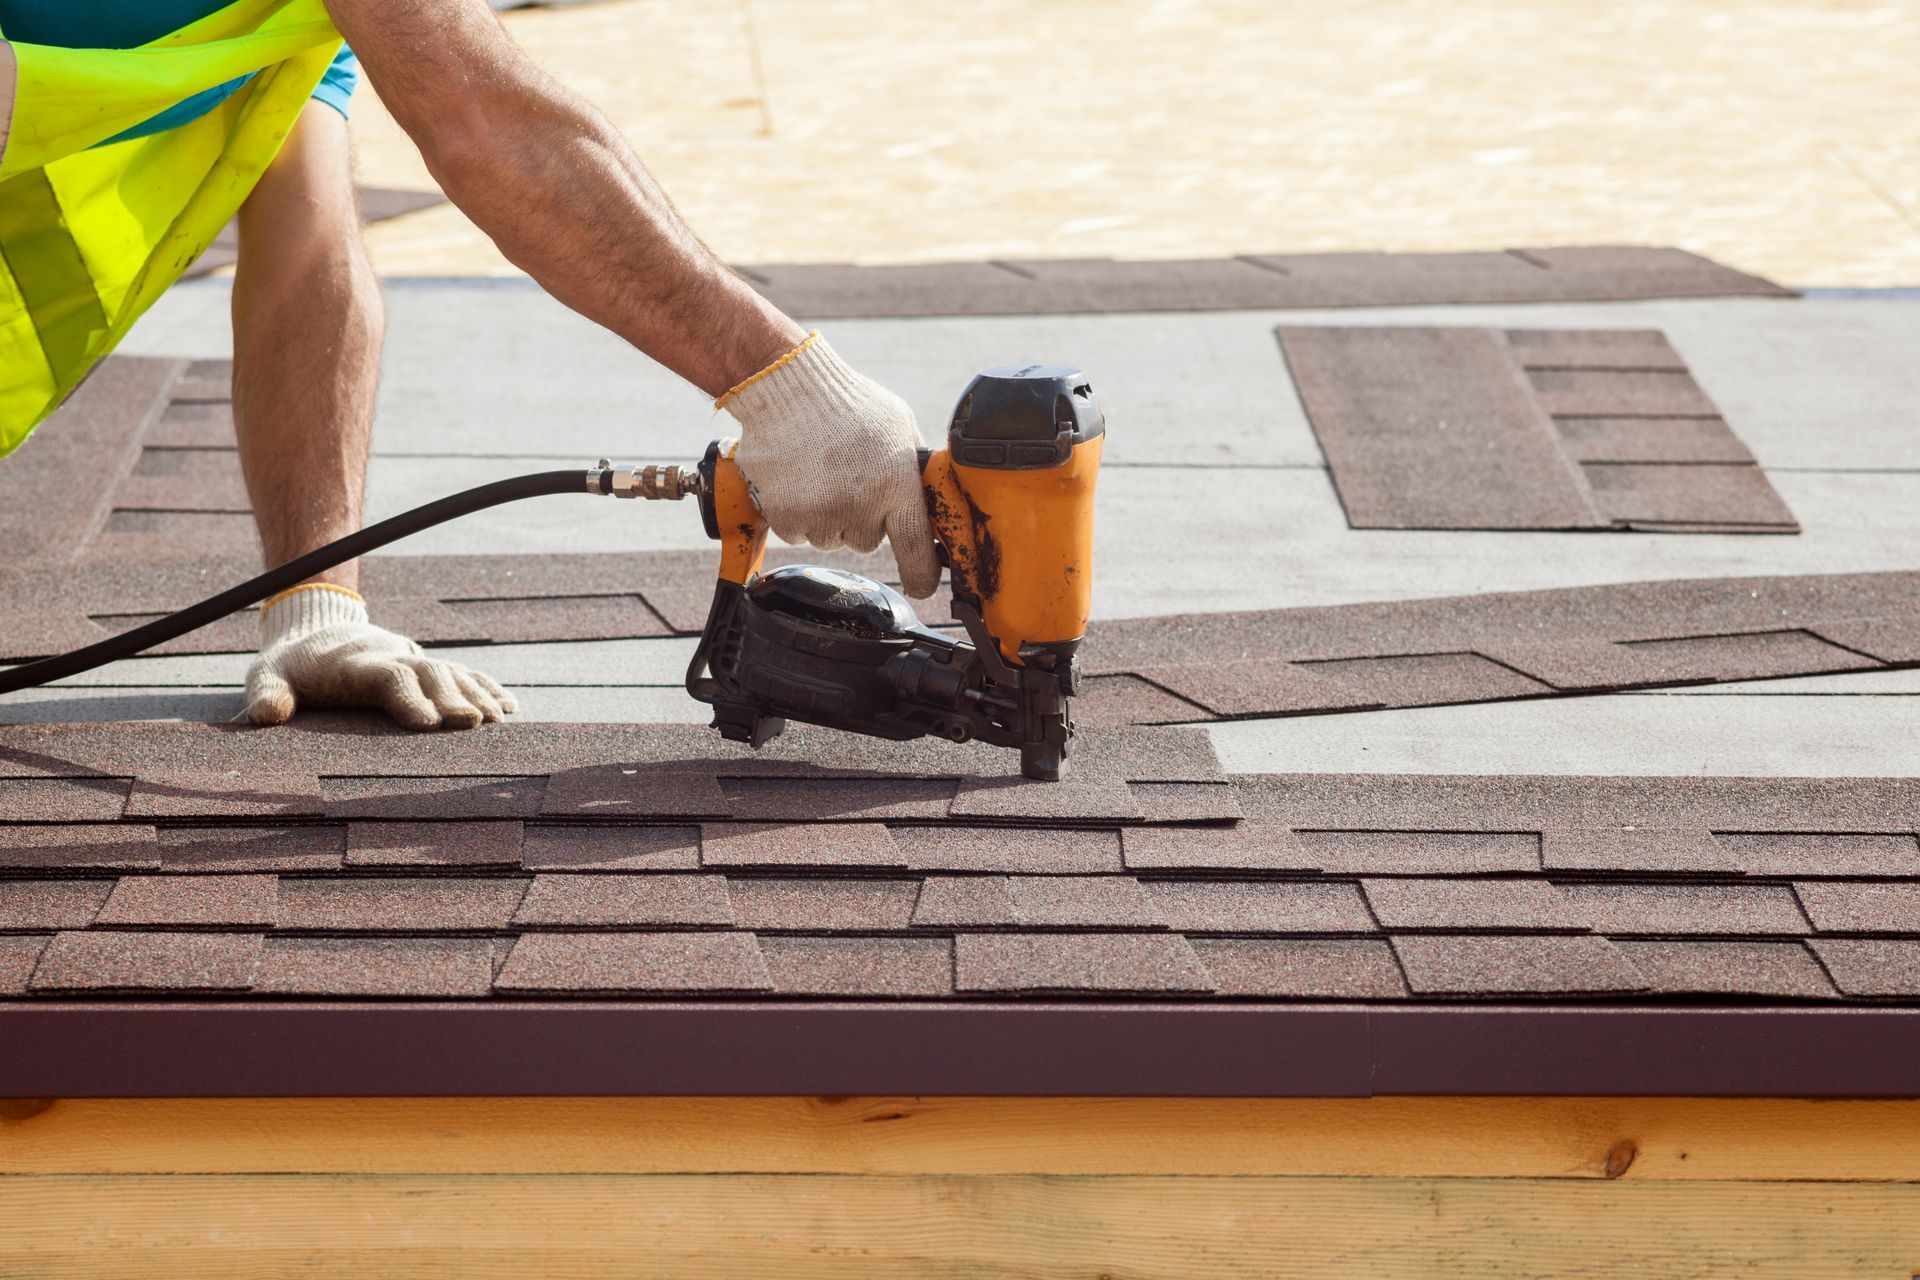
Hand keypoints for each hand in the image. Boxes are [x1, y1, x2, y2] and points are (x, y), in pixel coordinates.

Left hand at [245, 585, 516, 729]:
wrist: (316, 627)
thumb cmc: (289, 666)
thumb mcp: (265, 676)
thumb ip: (267, 694)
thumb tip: (266, 716)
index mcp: (354, 664)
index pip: (387, 675)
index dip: (409, 697)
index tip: (428, 725)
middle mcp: (390, 656)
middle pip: (429, 672)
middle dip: (453, 697)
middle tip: (473, 724)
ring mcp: (412, 658)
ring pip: (451, 671)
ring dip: (476, 694)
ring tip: (497, 720)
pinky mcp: (425, 665)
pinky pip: (463, 673)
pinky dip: (487, 687)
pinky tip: (509, 707)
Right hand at [719, 332, 941, 597]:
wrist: (786, 387)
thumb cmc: (848, 402)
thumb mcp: (899, 426)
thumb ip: (913, 467)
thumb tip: (931, 495)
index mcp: (896, 486)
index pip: (916, 548)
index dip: (922, 575)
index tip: (922, 586)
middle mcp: (859, 507)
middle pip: (866, 542)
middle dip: (860, 519)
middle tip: (849, 480)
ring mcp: (819, 515)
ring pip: (830, 539)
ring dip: (827, 517)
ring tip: (820, 473)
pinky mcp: (784, 517)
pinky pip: (797, 534)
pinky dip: (796, 514)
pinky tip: (797, 479)